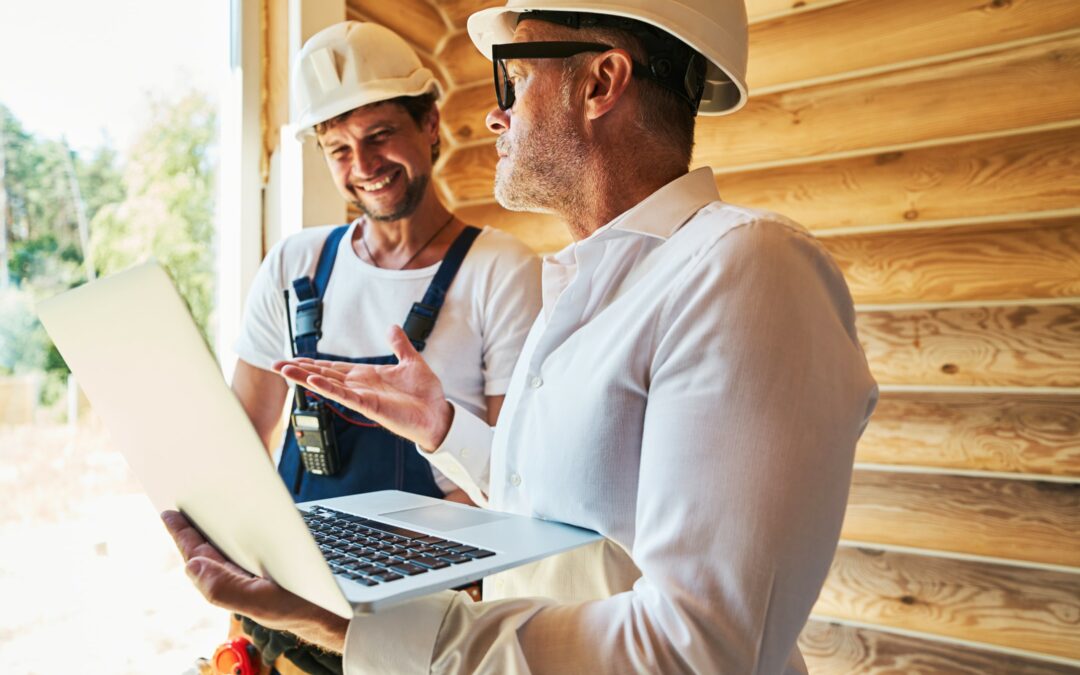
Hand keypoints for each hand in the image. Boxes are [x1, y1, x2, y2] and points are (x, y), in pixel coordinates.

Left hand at [161, 511, 347, 652]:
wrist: (336, 615)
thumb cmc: (302, 609)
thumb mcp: (261, 601)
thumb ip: (223, 588)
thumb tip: (191, 566)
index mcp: (230, 587)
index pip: (198, 558)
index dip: (182, 536)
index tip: (169, 514)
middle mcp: (237, 581)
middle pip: (206, 553)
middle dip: (190, 532)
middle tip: (175, 510)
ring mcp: (252, 576)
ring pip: (222, 552)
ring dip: (209, 534)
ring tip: (197, 516)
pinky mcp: (269, 570)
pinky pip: (242, 551)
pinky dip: (233, 537)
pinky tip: (234, 529)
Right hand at [275, 325, 453, 450]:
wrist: (438, 412)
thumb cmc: (425, 393)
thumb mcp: (411, 361)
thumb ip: (399, 345)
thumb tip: (392, 327)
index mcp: (367, 376)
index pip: (334, 368)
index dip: (314, 363)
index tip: (294, 358)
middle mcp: (360, 386)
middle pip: (323, 375)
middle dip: (300, 369)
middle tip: (275, 364)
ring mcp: (362, 397)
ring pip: (327, 385)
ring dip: (306, 378)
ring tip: (285, 370)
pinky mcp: (369, 406)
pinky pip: (345, 396)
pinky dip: (328, 389)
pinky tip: (313, 383)